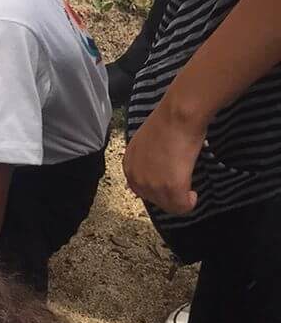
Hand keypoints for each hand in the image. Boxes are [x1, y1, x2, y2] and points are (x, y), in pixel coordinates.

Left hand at [123, 98, 204, 215]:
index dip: (159, 189)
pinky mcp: (170, 187)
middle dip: (170, 196)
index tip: (170, 184)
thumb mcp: (148, 143)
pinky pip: (181, 207)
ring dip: (180, 201)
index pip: (141, 189)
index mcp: (129, 164)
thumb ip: (146, 160)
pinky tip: (193, 195)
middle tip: (183, 187)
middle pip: (154, 200)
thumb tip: (157, 170)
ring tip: (189, 190)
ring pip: (168, 206)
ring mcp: (152, 183)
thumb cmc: (169, 122)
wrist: (179, 115)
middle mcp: (136, 176)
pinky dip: (189, 204)